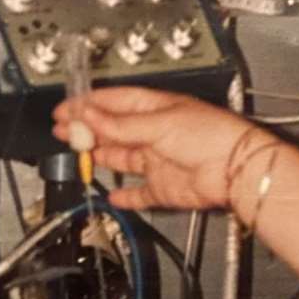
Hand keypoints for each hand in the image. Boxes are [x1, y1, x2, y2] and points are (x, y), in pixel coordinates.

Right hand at [53, 87, 268, 212]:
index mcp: (156, 109)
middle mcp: (155, 133)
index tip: (66, 109)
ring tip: (76, 154)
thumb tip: (89, 115)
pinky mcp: (164, 188)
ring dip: (98, 157)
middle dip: (87, 130)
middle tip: (62, 131)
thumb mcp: (158, 123)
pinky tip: (111, 195)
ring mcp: (158, 161)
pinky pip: (139, 193)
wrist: (237, 170)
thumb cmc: (210, 135)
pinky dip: (125, 196)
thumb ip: (120, 124)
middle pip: (113, 131)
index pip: (114, 103)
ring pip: (121, 159)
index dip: (88, 105)